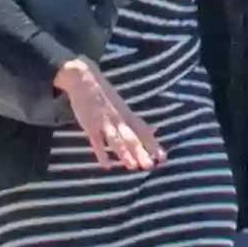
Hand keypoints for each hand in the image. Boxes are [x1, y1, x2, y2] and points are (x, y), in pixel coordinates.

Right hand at [48, 58, 160, 172]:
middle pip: (131, 137)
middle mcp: (119, 119)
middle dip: (140, 151)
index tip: (163, 158)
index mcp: (127, 115)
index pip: (143, 132)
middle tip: (149, 166)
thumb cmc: (105, 96)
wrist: (84, 79)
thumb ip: (137, 122)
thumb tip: (155, 130)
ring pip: (116, 139)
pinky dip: (101, 153)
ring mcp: (104, 122)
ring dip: (124, 153)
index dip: (153, 144)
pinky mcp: (90, 125)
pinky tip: (107, 165)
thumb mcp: (124, 107)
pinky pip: (96, 141)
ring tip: (132, 166)